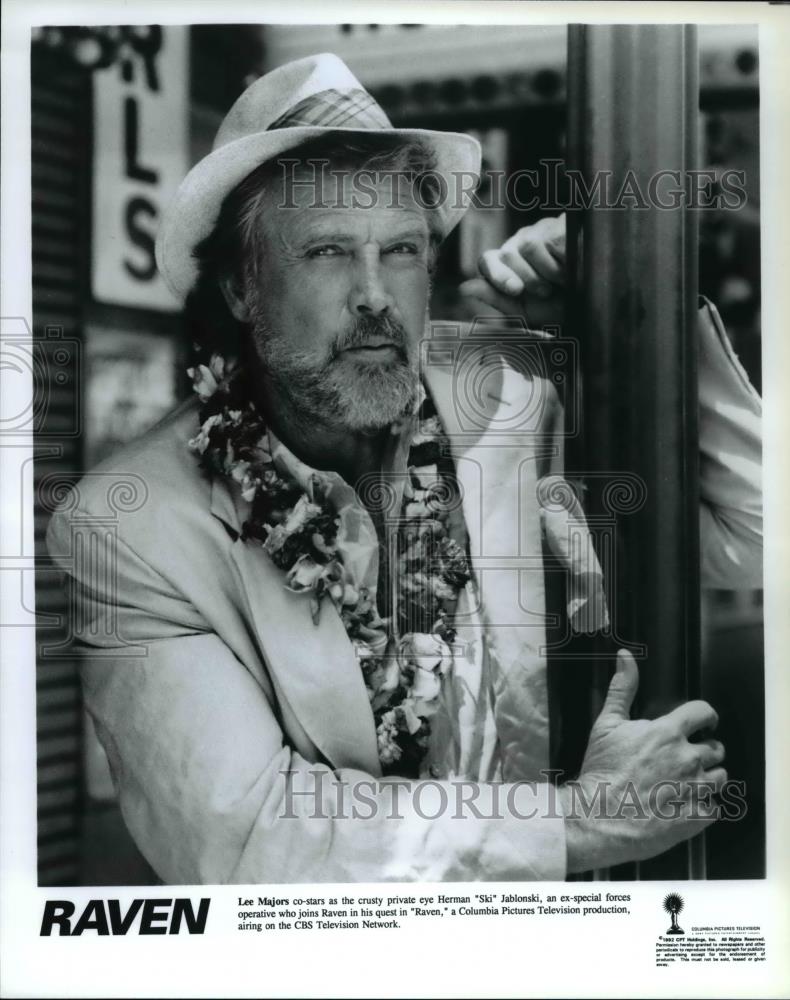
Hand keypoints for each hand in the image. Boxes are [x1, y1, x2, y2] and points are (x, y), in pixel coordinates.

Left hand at [459, 214, 566, 329]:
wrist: (593, 298)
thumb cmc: (557, 305)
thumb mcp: (525, 310)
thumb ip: (495, 299)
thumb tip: (464, 288)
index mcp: (506, 263)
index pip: (488, 260)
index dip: (498, 275)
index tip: (516, 290)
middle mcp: (518, 243)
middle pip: (509, 254)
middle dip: (530, 279)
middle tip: (547, 291)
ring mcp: (539, 230)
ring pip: (529, 246)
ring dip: (548, 272)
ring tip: (563, 280)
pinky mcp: (560, 224)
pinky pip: (553, 241)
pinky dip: (565, 261)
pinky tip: (574, 265)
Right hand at [560, 649, 726, 873]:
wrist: (598, 817)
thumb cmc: (601, 770)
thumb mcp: (606, 724)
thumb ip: (622, 689)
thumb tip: (625, 657)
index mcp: (668, 733)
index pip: (704, 713)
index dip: (705, 716)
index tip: (703, 722)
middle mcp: (688, 759)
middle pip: (716, 748)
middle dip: (705, 750)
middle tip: (686, 757)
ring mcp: (694, 790)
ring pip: (720, 778)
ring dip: (707, 778)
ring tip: (687, 782)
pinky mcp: (696, 817)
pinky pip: (714, 808)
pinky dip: (703, 806)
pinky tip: (684, 805)